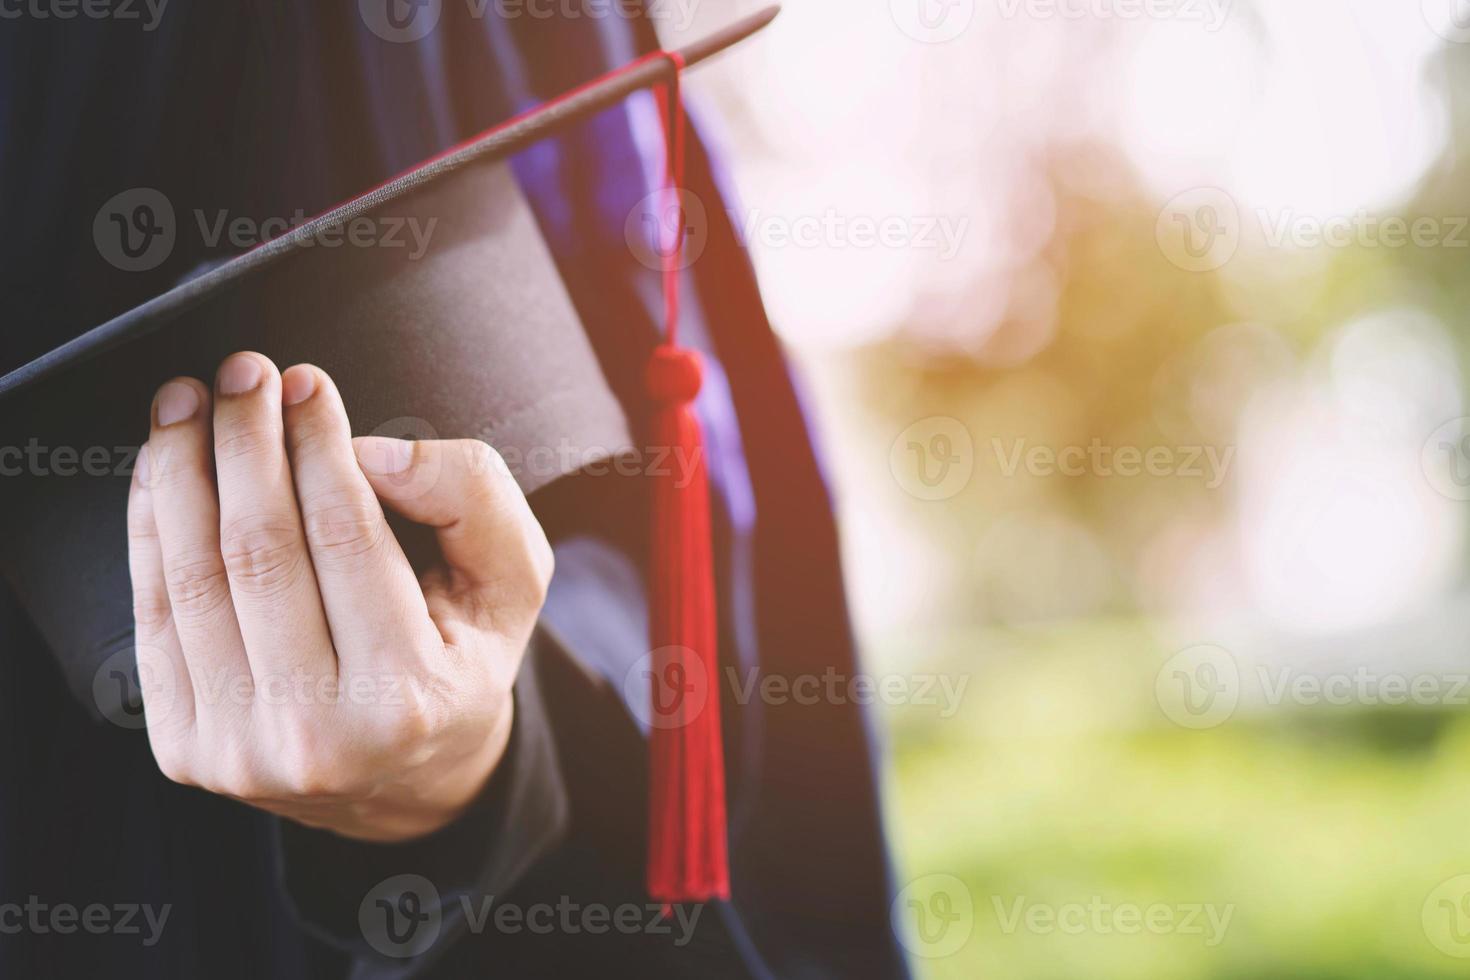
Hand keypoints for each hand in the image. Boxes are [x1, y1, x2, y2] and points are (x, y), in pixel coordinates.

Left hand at [125, 352, 552, 840]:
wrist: (406, 774)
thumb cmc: (461, 656)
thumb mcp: (511, 577)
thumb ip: (471, 497)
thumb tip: (370, 452)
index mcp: (408, 699)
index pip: (347, 537)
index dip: (317, 444)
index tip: (304, 383)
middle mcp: (318, 737)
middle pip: (260, 551)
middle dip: (244, 442)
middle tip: (243, 374)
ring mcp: (239, 751)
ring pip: (193, 577)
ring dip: (180, 470)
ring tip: (188, 402)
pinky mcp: (184, 747)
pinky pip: (152, 614)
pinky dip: (149, 527)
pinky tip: (161, 468)